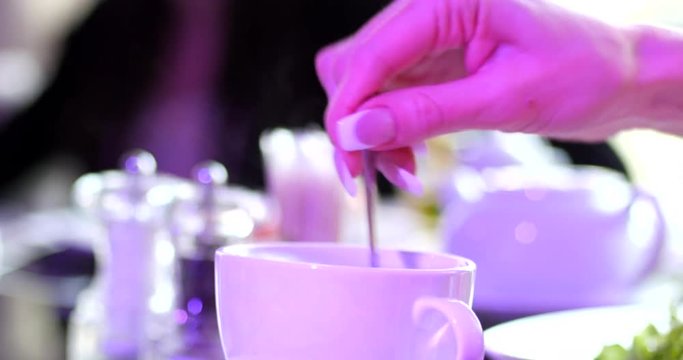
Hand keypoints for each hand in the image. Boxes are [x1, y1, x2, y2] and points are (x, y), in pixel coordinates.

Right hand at [316, 0, 641, 193]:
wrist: (624, 77)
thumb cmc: (587, 71)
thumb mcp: (503, 97)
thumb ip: (425, 113)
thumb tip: (359, 130)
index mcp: (447, 1)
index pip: (369, 54)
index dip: (349, 110)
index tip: (349, 159)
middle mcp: (430, 11)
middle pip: (354, 67)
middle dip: (358, 124)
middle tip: (377, 171)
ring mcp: (431, 38)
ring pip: (367, 85)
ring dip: (374, 133)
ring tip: (408, 170)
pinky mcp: (436, 63)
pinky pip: (391, 97)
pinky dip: (392, 131)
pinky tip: (412, 157)